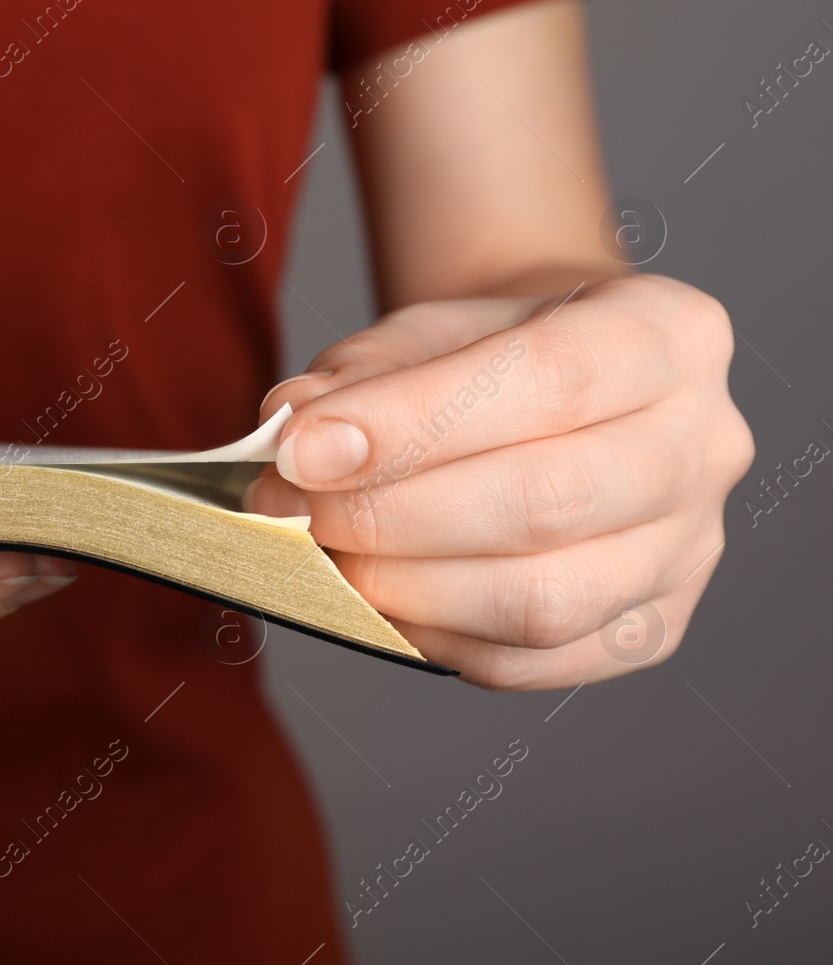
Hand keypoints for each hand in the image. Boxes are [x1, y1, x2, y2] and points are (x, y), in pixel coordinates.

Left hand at [249, 275, 753, 689]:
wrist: (559, 390)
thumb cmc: (488, 358)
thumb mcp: (420, 332)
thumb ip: (355, 378)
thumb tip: (290, 438)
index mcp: (666, 335)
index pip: (544, 379)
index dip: (410, 423)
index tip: (301, 451)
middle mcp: (703, 444)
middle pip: (548, 501)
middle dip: (394, 515)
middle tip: (293, 512)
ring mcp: (689, 548)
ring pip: (544, 599)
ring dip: (408, 590)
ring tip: (329, 560)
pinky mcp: (651, 628)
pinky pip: (534, 661)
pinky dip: (437, 638)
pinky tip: (378, 602)